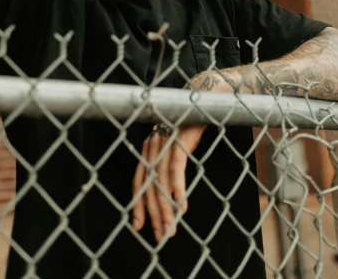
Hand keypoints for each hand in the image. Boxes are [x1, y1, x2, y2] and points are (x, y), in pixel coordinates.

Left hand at [131, 121, 205, 242]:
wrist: (200, 101)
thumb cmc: (186, 128)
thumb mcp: (173, 148)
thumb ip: (166, 167)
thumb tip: (168, 194)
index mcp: (148, 150)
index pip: (138, 182)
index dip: (138, 204)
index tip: (138, 226)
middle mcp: (152, 146)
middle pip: (150, 186)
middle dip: (154, 214)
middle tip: (160, 236)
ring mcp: (165, 143)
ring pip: (161, 182)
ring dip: (166, 208)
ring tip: (171, 227)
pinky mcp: (180, 140)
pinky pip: (176, 168)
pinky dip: (178, 188)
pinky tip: (181, 204)